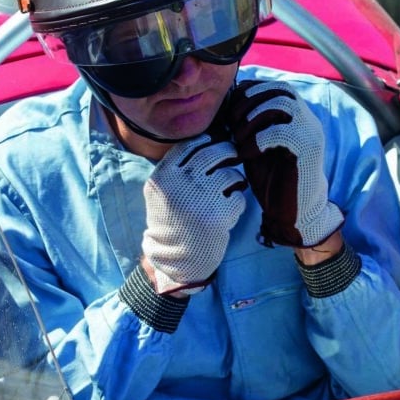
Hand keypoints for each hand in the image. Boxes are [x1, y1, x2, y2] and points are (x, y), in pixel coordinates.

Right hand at [142, 134, 246, 293]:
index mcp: (163, 177)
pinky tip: (228, 211)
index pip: (189, 145)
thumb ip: (175, 168)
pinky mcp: (218, 215)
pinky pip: (238, 197)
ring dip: (234, 180)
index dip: (206, 142)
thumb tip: (207, 140)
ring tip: (228, 190)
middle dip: (227, 153)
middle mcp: (180, 184)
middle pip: (214, 153)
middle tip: (231, 157)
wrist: (175, 259)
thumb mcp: (160, 193)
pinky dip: (237, 203)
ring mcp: (199, 199)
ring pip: (230, 173)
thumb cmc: (172, 222)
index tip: (213, 146)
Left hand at [228, 80, 342, 247]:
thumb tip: (227, 103)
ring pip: (281, 103)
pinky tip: (247, 154)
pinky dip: (258, 140)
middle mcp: (307, 120)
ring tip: (239, 138)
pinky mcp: (307, 150)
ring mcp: (310, 133)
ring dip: (253, 118)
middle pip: (279, 89)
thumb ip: (249, 124)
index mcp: (296, 117)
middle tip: (232, 124)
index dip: (249, 94)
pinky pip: (281, 131)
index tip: (230, 114)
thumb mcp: (255, 146)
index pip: (275, 86)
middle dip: (249, 102)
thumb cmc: (272, 180)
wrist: (294, 213)